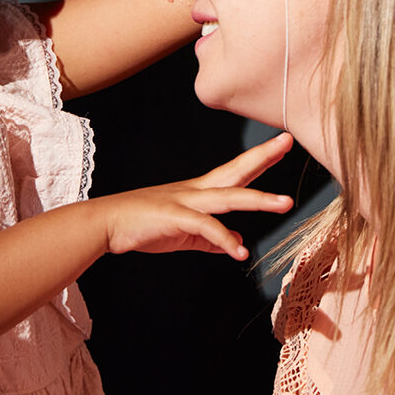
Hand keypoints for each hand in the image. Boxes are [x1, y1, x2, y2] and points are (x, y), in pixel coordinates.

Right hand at [99, 133, 294, 258]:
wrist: (107, 224)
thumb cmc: (143, 226)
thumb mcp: (185, 234)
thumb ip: (212, 239)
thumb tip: (236, 243)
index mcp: (200, 191)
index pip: (236, 171)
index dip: (260, 159)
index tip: (282, 145)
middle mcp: (196, 191)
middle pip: (236, 171)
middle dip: (263, 157)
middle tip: (287, 141)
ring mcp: (185, 202)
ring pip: (229, 196)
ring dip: (258, 199)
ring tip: (285, 203)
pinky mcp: (174, 218)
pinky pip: (206, 227)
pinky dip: (224, 240)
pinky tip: (239, 252)